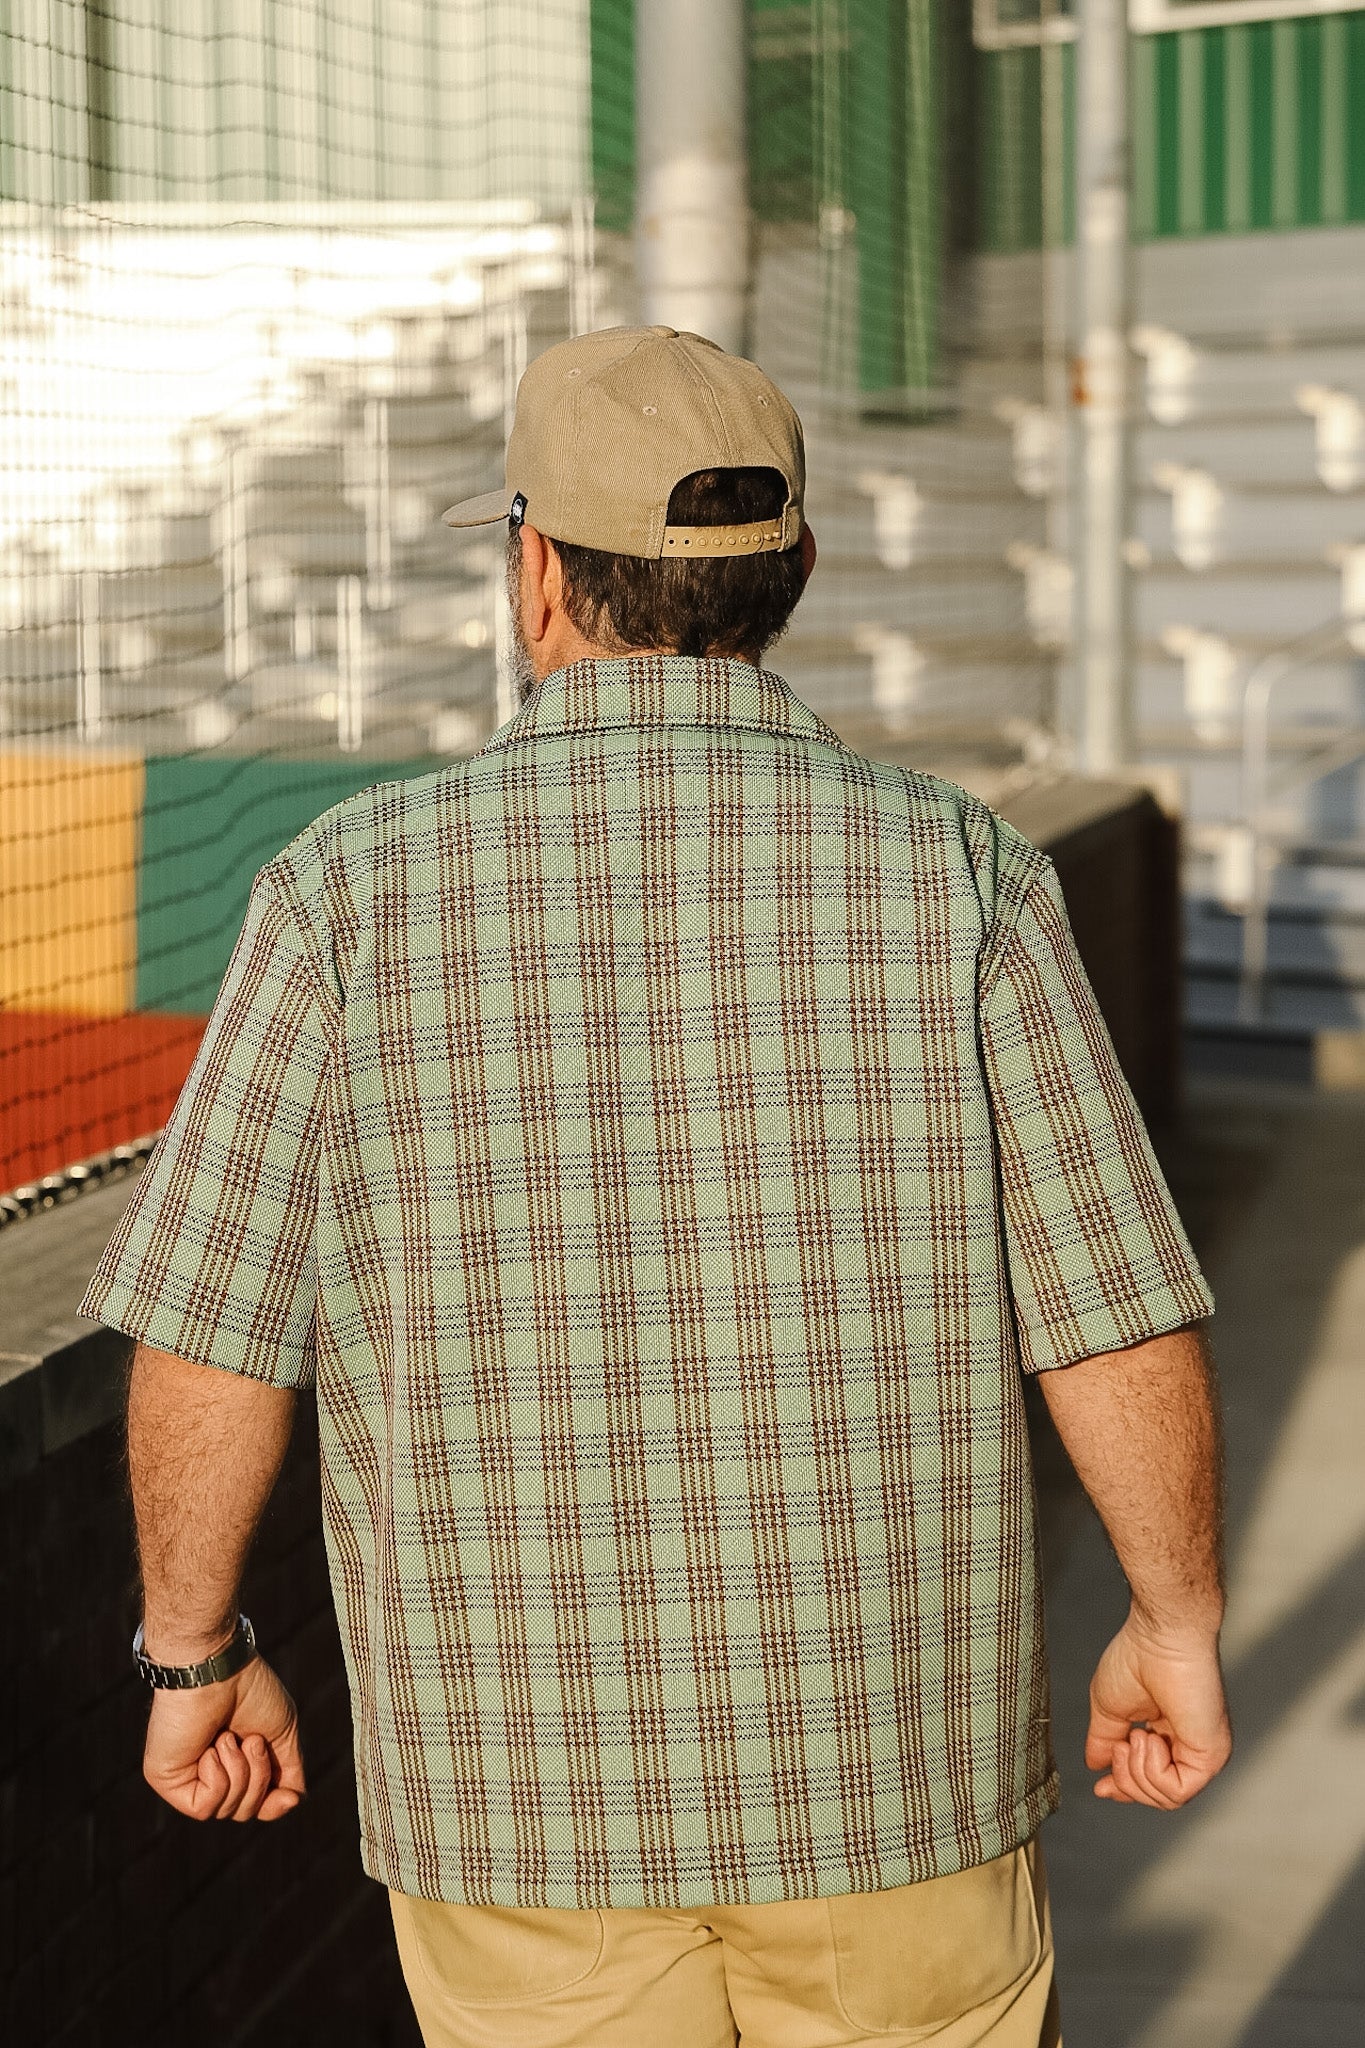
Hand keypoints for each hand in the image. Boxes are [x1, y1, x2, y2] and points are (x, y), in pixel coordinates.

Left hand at [142, 1655, 306, 1821]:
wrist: (217, 1669)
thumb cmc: (249, 1690)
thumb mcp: (280, 1734)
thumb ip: (287, 1771)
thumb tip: (292, 1802)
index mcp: (235, 1761)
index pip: (256, 1805)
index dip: (273, 1806)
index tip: (288, 1797)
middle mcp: (209, 1771)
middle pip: (245, 1811)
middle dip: (259, 1779)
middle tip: (253, 1740)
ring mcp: (187, 1777)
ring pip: (226, 1810)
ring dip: (240, 1772)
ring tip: (230, 1736)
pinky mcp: (168, 1780)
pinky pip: (204, 1807)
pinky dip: (218, 1777)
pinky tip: (212, 1747)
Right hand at [1086, 1609, 1231, 1808]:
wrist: (1160, 1636)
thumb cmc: (1138, 1657)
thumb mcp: (1110, 1708)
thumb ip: (1103, 1741)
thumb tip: (1096, 1766)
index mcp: (1168, 1734)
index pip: (1150, 1780)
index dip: (1124, 1788)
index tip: (1101, 1787)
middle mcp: (1189, 1747)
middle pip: (1156, 1797)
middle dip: (1127, 1781)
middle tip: (1121, 1744)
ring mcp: (1202, 1753)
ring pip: (1167, 1800)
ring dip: (1137, 1772)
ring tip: (1135, 1736)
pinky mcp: (1210, 1755)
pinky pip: (1177, 1791)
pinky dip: (1152, 1770)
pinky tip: (1148, 1738)